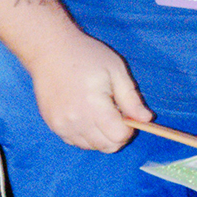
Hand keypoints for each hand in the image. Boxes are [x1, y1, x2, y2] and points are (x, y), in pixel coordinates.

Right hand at [26, 28, 151, 150]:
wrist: (49, 50)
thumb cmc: (86, 55)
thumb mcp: (116, 70)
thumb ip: (131, 98)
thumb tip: (147, 120)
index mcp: (93, 106)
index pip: (118, 137)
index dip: (129, 128)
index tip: (127, 113)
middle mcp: (75, 121)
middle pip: (106, 146)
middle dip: (117, 134)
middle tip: (115, 112)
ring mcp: (61, 126)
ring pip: (91, 147)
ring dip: (102, 136)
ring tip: (99, 111)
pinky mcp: (53, 126)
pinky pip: (76, 142)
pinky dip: (86, 135)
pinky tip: (86, 115)